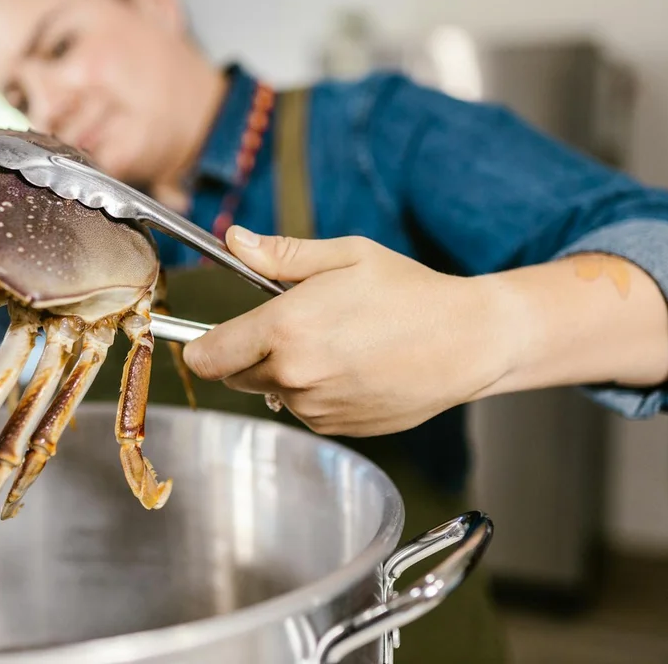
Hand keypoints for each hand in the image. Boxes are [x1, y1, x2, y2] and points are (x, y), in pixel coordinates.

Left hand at [181, 226, 512, 435]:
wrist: (468, 342)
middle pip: (234, 375)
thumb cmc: (409, 291)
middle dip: (248, 352)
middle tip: (291, 324)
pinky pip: (304, 410)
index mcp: (287, 329)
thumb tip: (233, 240)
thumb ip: (280, 255)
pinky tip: (351, 367)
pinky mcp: (338, 428)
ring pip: (270, 392)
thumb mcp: (345, 257)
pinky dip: (313, 392)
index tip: (204, 336)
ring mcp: (316, 408)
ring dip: (284, 372)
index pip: (206, 355)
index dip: (198, 345)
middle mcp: (295, 376)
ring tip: (334, 343)